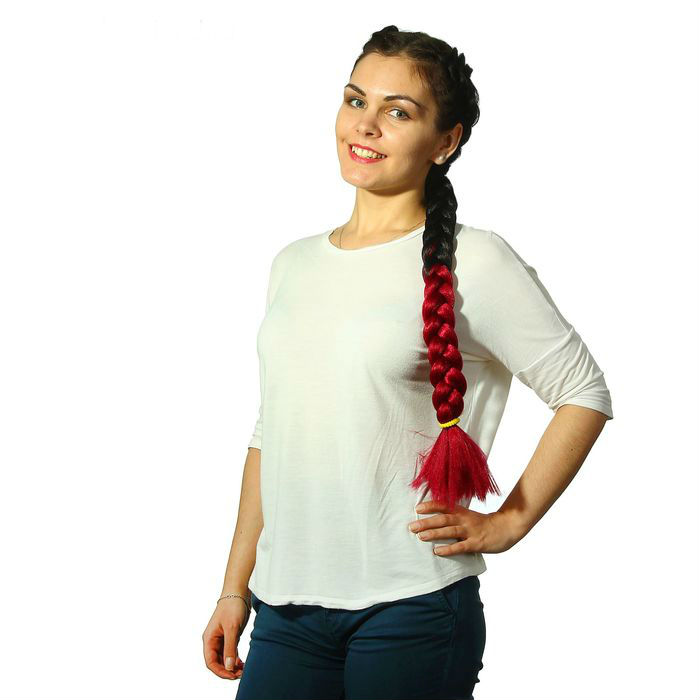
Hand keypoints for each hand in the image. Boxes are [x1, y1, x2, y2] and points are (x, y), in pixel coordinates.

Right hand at [202, 597, 249, 680]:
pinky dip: (236, 659)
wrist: (238, 591)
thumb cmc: (232, 606)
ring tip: (243, 670)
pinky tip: (243, 663)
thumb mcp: (232, 628)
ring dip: (232, 666)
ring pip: (225, 658)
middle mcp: (213, 640)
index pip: (211, 662)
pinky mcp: (230, 635)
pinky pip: (230, 652)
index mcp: (209, 639)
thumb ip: (230, 648)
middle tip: (241, 674)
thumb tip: (229, 667)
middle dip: (228, 670)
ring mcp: (222, 638)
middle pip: (217, 662)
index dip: (221, 671)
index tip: (232, 676)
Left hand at [408, 502, 523, 555]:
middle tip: (412, 526)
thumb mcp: (469, 516)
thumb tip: (437, 519)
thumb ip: (455, 516)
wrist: (507, 527)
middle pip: (443, 519)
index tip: (417, 507)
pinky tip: (437, 551)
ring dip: (435, 533)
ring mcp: (471, 531)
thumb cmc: (485, 523)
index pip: (444, 505)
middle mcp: (465, 520)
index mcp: (462, 512)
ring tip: (421, 537)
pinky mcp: (476, 543)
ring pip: (450, 531)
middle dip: (426, 522)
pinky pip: (460, 547)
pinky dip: (448, 549)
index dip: (431, 506)